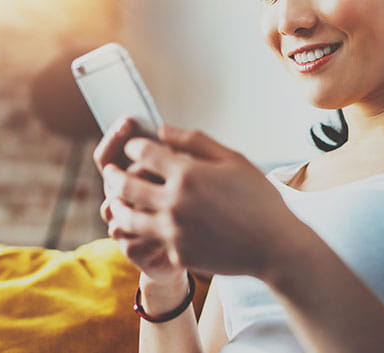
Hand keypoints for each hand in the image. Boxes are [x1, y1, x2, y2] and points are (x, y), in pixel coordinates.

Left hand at [101, 124, 299, 277]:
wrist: (274, 246)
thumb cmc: (259, 199)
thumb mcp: (234, 160)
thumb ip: (196, 141)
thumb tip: (163, 130)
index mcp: (187, 173)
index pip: (144, 151)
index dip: (134, 144)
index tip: (134, 145)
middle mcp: (174, 202)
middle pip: (126, 184)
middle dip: (113, 174)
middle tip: (110, 171)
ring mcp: (173, 231)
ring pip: (127, 217)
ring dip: (116, 205)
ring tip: (114, 200)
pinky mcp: (176, 253)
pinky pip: (147, 240)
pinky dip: (139, 230)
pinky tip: (140, 224)